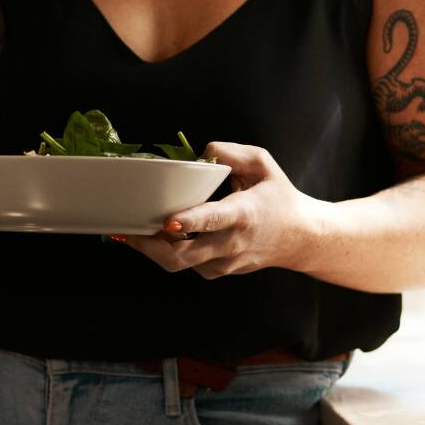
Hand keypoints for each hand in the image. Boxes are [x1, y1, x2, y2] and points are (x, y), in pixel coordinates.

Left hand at [117, 143, 325, 278]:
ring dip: (152, 248)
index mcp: (243, 214)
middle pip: (183, 256)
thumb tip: (201, 151)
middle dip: (149, 246)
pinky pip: (185, 264)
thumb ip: (231, 152)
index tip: (168, 221)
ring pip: (178, 263)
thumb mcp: (262, 163)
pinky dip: (167, 250)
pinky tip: (155, 235)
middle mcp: (231, 244)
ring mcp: (223, 263)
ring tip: (130, 230)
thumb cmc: (278, 196)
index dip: (189, 221)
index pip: (213, 220)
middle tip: (124, 229)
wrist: (300, 238)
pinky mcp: (217, 272)